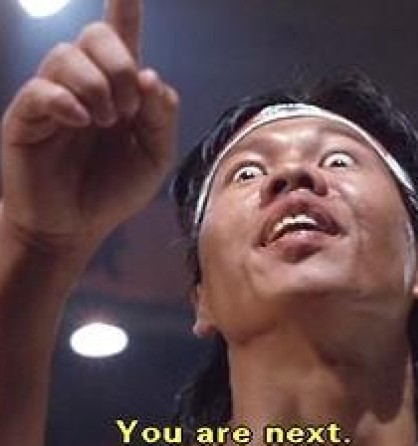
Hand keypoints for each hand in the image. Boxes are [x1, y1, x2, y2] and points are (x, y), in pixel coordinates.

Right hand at [1, 0, 178, 251]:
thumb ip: (162, 116)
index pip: (121, 37)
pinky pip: (42, 89)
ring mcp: (54, 98)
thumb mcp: (154, 156)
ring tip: (107, 121)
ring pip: (67, 56)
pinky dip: (67, 100)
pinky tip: (82, 121)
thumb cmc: (114, 190)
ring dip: (97, 85)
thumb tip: (151, 74)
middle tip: (129, 108)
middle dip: (120, 64)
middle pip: (96, 36)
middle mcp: (86, 86)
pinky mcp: (28, 117)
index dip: (124, 6)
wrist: (77, 225)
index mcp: (119, 91)